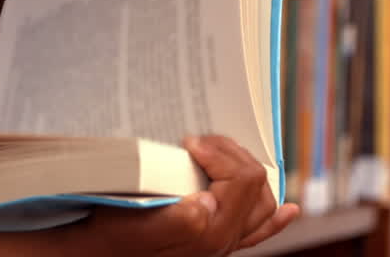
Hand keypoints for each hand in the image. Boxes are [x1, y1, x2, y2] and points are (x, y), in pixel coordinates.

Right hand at [76, 135, 299, 255]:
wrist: (99, 250)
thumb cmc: (114, 231)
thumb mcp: (139, 218)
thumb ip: (180, 215)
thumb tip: (207, 203)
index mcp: (211, 230)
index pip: (243, 177)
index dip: (219, 151)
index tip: (189, 142)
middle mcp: (224, 239)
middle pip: (258, 185)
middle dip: (233, 155)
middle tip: (200, 143)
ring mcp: (222, 242)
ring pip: (262, 202)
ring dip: (249, 173)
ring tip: (225, 155)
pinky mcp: (215, 242)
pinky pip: (258, 233)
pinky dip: (276, 220)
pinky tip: (290, 210)